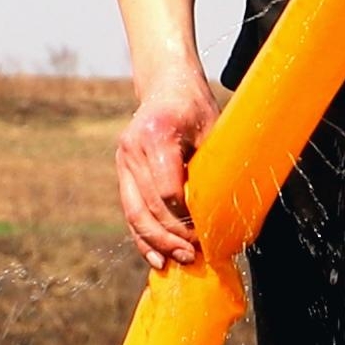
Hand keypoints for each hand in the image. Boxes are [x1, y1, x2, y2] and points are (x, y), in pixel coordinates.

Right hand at [109, 61, 224, 267]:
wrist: (165, 84)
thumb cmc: (195, 106)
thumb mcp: (212, 129)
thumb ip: (212, 167)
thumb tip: (223, 213)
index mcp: (157, 135)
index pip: (168, 190)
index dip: (187, 217)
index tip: (206, 232)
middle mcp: (133, 149)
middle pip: (150, 207)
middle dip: (173, 236)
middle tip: (195, 254)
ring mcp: (123, 161)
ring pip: (136, 214)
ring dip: (158, 243)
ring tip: (180, 260)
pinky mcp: (122, 171)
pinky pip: (130, 211)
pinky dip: (143, 238)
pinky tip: (157, 259)